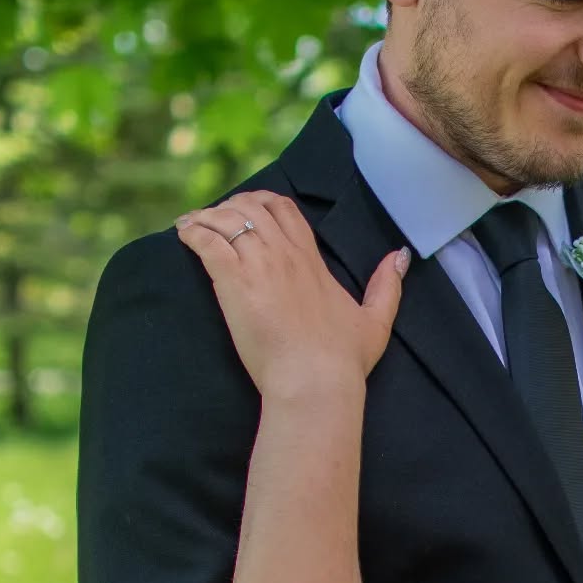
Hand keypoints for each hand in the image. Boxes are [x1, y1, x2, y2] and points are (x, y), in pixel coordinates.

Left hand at [176, 190, 407, 396]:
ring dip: (205, 217)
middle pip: (251, 207)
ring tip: (190, 225)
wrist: (315, 381)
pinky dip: (192, 233)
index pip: (285, 210)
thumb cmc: (343, 359)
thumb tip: (399, 256)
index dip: (264, 201)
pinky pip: (207, 243)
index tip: (248, 208)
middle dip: (230, 206)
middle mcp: (284, 255)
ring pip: (226, 219)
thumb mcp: (376, 320)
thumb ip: (387, 286)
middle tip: (214, 218)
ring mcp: (259, 266)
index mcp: (312, 260)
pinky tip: (183, 235)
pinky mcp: (234, 283)